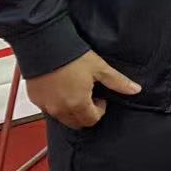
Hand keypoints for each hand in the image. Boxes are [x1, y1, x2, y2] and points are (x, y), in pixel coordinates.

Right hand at [25, 50, 140, 128]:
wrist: (45, 46)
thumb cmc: (72, 56)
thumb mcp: (100, 68)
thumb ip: (118, 82)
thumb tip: (135, 89)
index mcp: (77, 104)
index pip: (91, 120)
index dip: (99, 110)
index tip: (100, 98)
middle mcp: (60, 109)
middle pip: (76, 123)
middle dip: (86, 114)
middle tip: (89, 97)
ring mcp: (46, 106)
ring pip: (62, 118)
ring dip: (71, 111)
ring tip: (76, 92)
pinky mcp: (36, 99)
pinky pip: (48, 110)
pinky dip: (57, 105)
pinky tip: (61, 90)